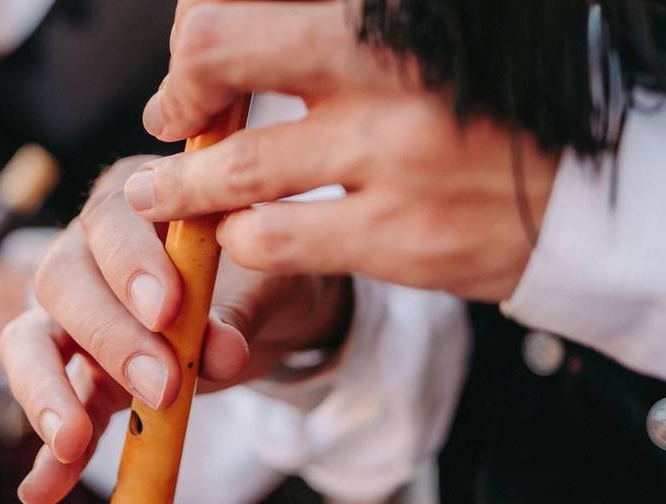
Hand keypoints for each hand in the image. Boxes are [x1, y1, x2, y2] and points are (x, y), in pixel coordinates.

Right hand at [0, 157, 348, 503]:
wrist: (268, 309)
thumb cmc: (265, 273)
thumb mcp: (270, 281)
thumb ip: (239, 309)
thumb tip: (220, 351)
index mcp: (138, 202)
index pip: (111, 218)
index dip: (130, 262)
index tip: (168, 311)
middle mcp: (90, 251)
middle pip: (62, 279)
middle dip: (108, 336)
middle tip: (161, 386)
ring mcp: (76, 315)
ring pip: (31, 340)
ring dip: (48, 392)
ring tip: (72, 442)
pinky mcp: (81, 373)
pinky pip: (55, 405)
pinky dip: (48, 451)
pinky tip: (41, 490)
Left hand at [125, 0, 558, 300]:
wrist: (586, 198)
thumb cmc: (483, 116)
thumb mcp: (418, 52)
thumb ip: (331, 42)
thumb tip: (231, 43)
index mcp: (387, 19)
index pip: (238, 8)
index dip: (194, 37)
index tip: (190, 65)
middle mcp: (386, 72)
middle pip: (217, 54)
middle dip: (176, 94)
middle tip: (166, 119)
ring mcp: (391, 157)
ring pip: (233, 168)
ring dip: (180, 186)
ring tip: (158, 194)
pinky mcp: (397, 237)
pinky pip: (272, 239)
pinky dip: (238, 239)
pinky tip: (234, 235)